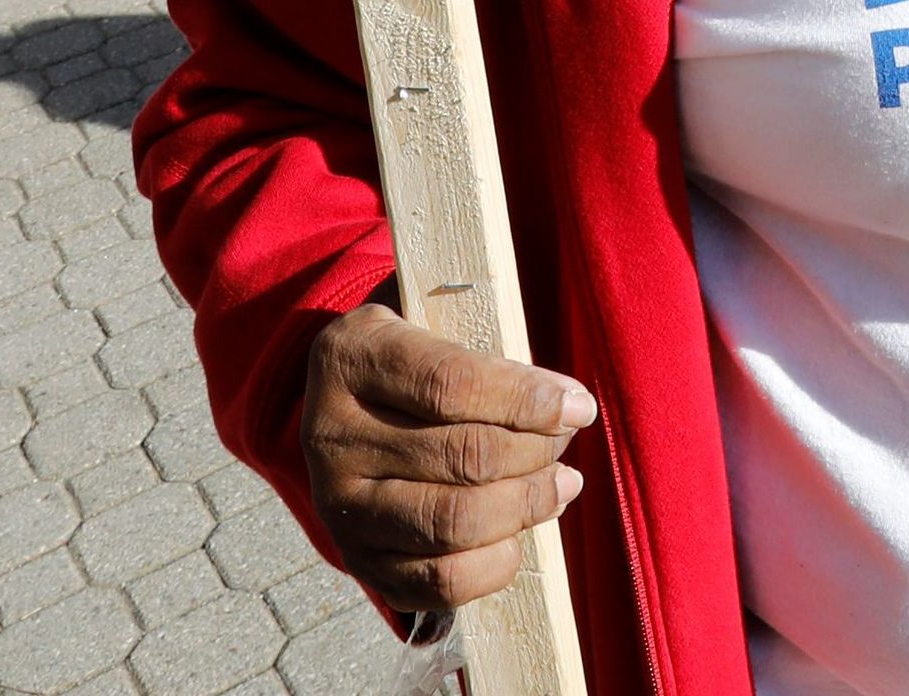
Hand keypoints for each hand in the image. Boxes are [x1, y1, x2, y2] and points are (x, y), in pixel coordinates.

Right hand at [301, 303, 596, 611]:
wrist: (342, 410)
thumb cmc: (410, 362)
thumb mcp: (433, 327)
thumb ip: (491, 357)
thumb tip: (568, 408)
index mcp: (350, 359)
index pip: (450, 384)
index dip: (525, 399)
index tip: (576, 405)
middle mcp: (332, 435)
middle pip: (461, 457)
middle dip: (534, 452)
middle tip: (565, 441)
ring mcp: (338, 505)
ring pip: (453, 523)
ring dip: (525, 505)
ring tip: (559, 484)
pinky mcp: (357, 559)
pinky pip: (437, 581)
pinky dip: (493, 564)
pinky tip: (517, 535)